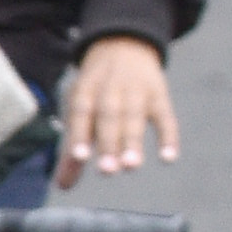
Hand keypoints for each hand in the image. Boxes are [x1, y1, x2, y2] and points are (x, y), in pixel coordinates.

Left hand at [56, 36, 177, 183]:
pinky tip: (168, 158)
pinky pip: (166, 117)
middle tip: (108, 170)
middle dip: (108, 143)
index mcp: (85, 91)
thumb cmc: (96, 90)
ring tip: (131, 166)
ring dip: (132, 142)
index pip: (80, 112)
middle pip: (109, 116)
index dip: (80, 134)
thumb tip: (63, 186)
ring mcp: (136, 92)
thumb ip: (73, 149)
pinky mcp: (160, 96)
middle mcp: (110, 89)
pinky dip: (168, 137)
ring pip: (134, 117)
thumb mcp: (80, 110)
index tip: (80, 157)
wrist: (123, 45)